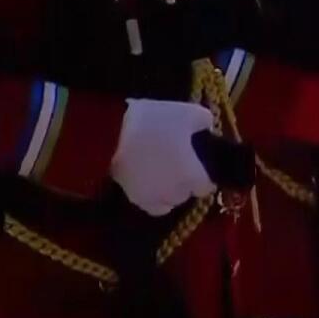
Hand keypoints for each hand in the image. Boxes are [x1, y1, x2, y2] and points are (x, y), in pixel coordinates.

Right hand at [110, 100, 216, 216]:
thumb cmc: (155, 123)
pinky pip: (148, 204)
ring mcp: (151, 198)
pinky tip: (150, 182)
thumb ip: (205, 122)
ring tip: (164, 174)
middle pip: (186, 195)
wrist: (111, 132)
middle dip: (186, 183)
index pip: (206, 188)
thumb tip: (207, 128)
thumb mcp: (190, 112)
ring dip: (169, 193)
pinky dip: (152, 197)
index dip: (205, 176)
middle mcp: (173, 194)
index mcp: (192, 177)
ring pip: (167, 203)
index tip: (201, 165)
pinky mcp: (130, 197)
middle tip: (181, 165)